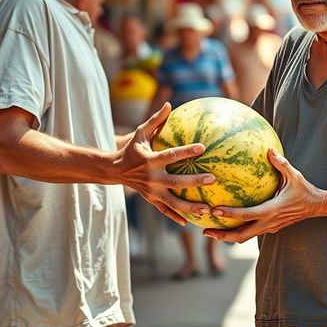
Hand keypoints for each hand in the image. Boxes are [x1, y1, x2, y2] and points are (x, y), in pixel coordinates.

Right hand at [115, 103, 214, 223]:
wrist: (114, 170)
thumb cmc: (132, 149)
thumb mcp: (140, 133)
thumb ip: (155, 120)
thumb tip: (169, 104)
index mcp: (150, 160)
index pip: (171, 156)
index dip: (186, 152)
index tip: (202, 147)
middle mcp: (151, 178)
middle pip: (176, 182)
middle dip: (194, 182)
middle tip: (212, 179)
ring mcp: (151, 192)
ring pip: (173, 203)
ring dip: (190, 207)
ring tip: (207, 208)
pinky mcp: (151, 200)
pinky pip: (165, 211)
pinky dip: (176, 217)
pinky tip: (190, 223)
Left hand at [203, 148, 326, 242]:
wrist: (317, 206)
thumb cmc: (304, 189)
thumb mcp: (294, 175)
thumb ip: (280, 163)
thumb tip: (269, 148)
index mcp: (272, 210)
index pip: (247, 215)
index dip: (230, 214)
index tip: (215, 210)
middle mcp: (269, 222)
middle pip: (242, 235)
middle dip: (222, 235)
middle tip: (205, 230)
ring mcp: (270, 227)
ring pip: (245, 237)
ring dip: (228, 236)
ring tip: (210, 231)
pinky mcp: (271, 228)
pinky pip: (251, 232)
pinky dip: (238, 231)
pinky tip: (227, 225)